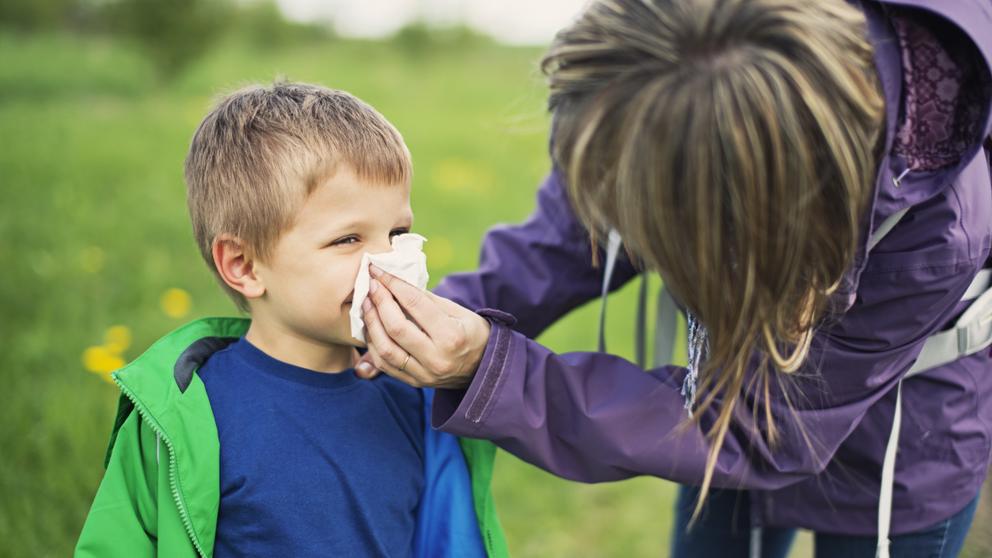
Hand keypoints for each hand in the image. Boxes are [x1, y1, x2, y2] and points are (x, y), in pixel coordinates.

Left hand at [356, 264, 489, 388]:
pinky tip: (371, 327)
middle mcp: (437, 358)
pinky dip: (373, 345)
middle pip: (396, 328)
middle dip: (379, 302)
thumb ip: (426, 300)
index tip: (379, 270)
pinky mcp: (415, 382)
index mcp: (451, 336)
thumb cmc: (471, 333)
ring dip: (371, 324)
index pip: (415, 304)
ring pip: (385, 350)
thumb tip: (395, 283)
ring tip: (367, 305)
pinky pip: (385, 365)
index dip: (393, 284)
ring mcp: (424, 374)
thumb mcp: (457, 311)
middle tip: (371, 286)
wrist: (483, 368)